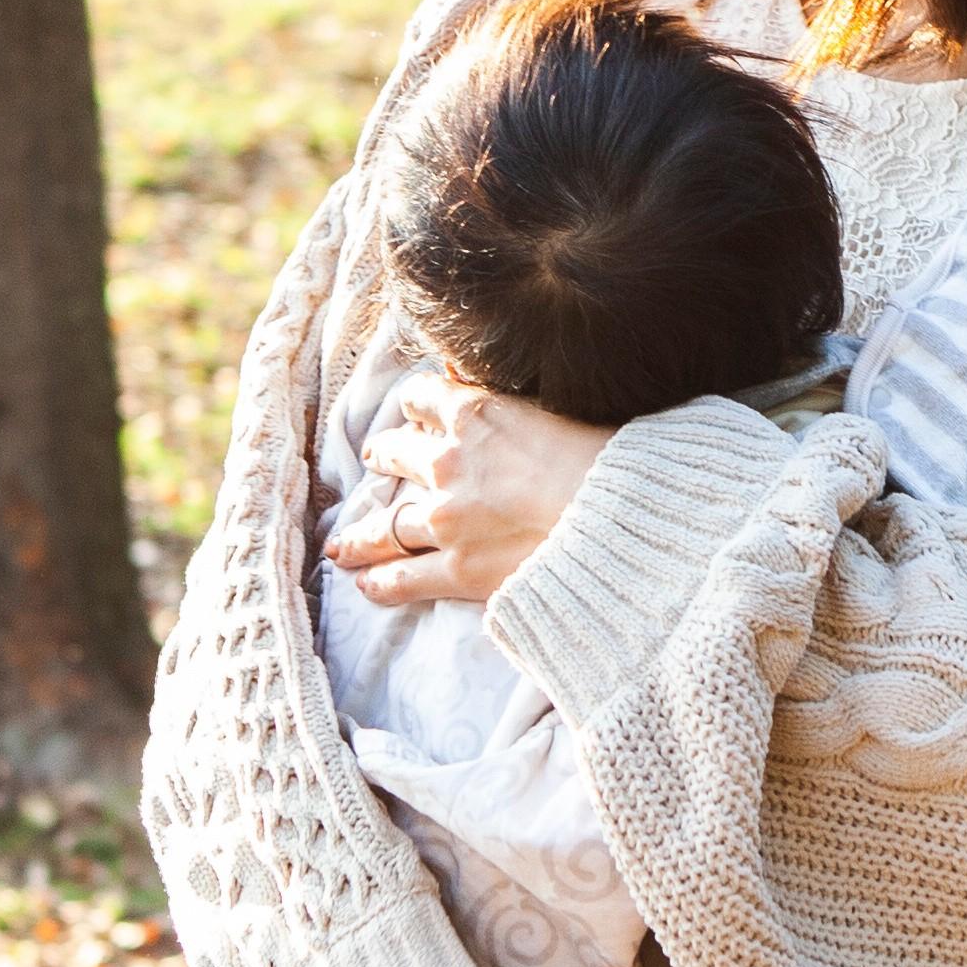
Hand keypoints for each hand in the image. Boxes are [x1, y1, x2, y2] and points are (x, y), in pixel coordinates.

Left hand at [321, 372, 612, 608]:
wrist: (620, 524)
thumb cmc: (610, 463)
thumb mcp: (566, 408)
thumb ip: (521, 401)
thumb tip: (490, 381)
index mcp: (479, 415)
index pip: (424, 396)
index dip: (417, 402)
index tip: (415, 409)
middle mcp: (450, 464)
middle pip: (396, 454)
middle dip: (384, 456)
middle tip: (377, 459)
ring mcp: (448, 520)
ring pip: (387, 524)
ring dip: (363, 533)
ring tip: (346, 541)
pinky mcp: (458, 570)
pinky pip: (404, 577)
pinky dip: (381, 582)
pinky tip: (366, 584)